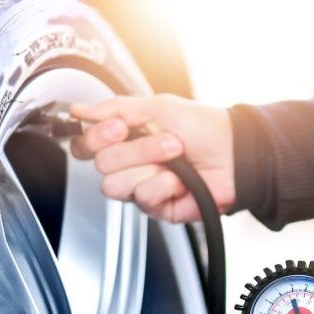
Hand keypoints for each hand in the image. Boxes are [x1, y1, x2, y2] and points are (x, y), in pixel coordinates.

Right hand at [70, 95, 234, 222]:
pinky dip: (164, 185)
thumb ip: (115, 109)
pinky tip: (180, 180)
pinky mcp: (157, 207)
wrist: (234, 151)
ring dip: (149, 165)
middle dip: (136, 149)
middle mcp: (128, 165)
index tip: (119, 127)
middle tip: (166, 140)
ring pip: (116, 185)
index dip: (95, 138)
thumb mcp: (158, 106)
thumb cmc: (202, 128)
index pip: (85, 146)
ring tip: (176, 158)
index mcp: (123, 139)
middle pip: (102, 164)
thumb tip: (79, 109)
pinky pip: (143, 198)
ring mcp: (142, 187)